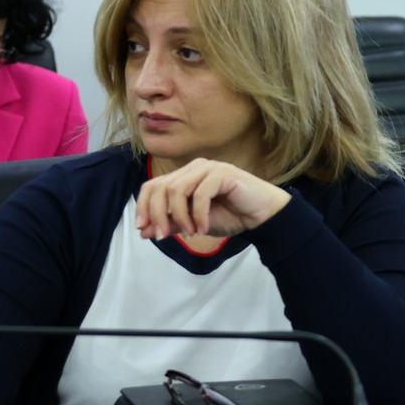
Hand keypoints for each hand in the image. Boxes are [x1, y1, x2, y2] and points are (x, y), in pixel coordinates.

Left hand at [137, 158, 291, 239]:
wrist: (262, 216)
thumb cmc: (230, 216)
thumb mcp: (193, 224)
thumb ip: (171, 225)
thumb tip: (144, 232)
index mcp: (185, 176)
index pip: (153, 185)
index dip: (143, 206)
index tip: (143, 229)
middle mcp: (195, 168)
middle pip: (161, 187)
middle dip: (158, 214)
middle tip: (163, 237)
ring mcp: (209, 168)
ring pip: (177, 190)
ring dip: (179, 216)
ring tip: (189, 234)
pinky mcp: (223, 173)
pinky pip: (200, 194)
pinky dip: (198, 215)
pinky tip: (202, 230)